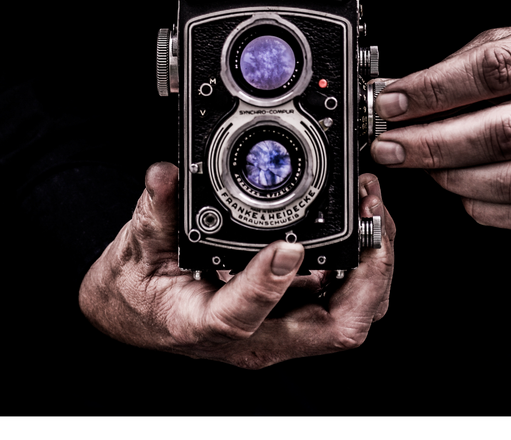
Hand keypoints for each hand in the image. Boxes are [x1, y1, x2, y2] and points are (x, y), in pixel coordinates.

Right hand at [79, 162, 394, 368]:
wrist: (137, 314)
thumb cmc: (137, 292)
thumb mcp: (135, 248)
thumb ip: (154, 211)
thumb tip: (166, 176)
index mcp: (206, 324)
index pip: (244, 317)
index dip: (271, 283)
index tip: (288, 246)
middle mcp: (256, 336)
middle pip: (335, 328)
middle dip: (367, 273)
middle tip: (370, 218)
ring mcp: (281, 327)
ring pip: (351, 313)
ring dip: (374, 265)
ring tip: (373, 212)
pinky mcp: (293, 311)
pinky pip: (343, 295)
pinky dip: (362, 262)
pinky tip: (361, 224)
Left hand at [370, 13, 510, 230]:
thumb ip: (461, 65)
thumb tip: (399, 94)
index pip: (496, 70)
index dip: (436, 91)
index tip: (392, 103)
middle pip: (505, 132)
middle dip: (433, 145)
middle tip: (390, 146)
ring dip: (453, 178)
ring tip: (419, 165)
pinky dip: (481, 206)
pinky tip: (456, 187)